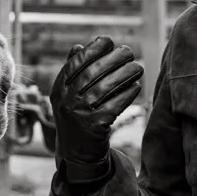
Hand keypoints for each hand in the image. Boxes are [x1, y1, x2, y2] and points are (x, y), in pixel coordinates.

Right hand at [50, 36, 143, 182]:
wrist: (78, 155)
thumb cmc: (76, 119)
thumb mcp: (67, 96)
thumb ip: (73, 72)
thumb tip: (79, 47)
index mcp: (58, 90)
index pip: (76, 64)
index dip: (92, 50)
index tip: (108, 40)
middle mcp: (66, 101)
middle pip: (92, 73)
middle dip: (112, 59)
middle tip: (128, 51)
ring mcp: (79, 114)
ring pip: (105, 88)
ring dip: (124, 74)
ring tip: (137, 67)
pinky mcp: (95, 126)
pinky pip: (114, 105)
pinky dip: (127, 94)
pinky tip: (136, 86)